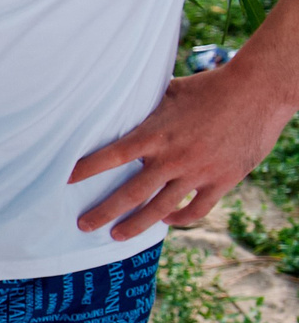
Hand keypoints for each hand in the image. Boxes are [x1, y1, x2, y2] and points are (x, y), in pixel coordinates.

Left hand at [71, 59, 297, 237]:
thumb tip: (115, 100)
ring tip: (116, 236)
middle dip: (103, 212)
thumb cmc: (210, 86)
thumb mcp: (169, 92)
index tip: (64, 181)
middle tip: (83, 225)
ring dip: (136, 225)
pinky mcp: (222, 181)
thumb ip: (143, 106)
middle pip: (130, 194)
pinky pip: (196, 209)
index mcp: (155, 134)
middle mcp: (173, 158)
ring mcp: (198, 172)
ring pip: (161, 209)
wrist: (258, 92)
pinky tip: (167, 221)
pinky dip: (179, 219)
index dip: (86, 169)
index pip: (111, 156)